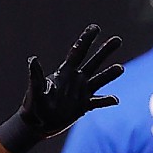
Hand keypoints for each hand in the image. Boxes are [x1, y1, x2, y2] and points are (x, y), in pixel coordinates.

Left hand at [0, 24, 123, 152]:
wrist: (36, 125)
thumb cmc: (33, 106)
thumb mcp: (35, 91)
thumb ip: (36, 76)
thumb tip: (32, 59)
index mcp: (64, 73)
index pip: (77, 52)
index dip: (86, 40)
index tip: (95, 27)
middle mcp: (75, 79)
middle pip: (93, 62)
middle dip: (105, 51)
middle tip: (117, 39)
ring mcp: (81, 92)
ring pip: (99, 80)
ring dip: (110, 74)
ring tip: (120, 68)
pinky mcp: (84, 106)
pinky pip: (98, 102)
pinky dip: (106, 100)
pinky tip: (115, 100)